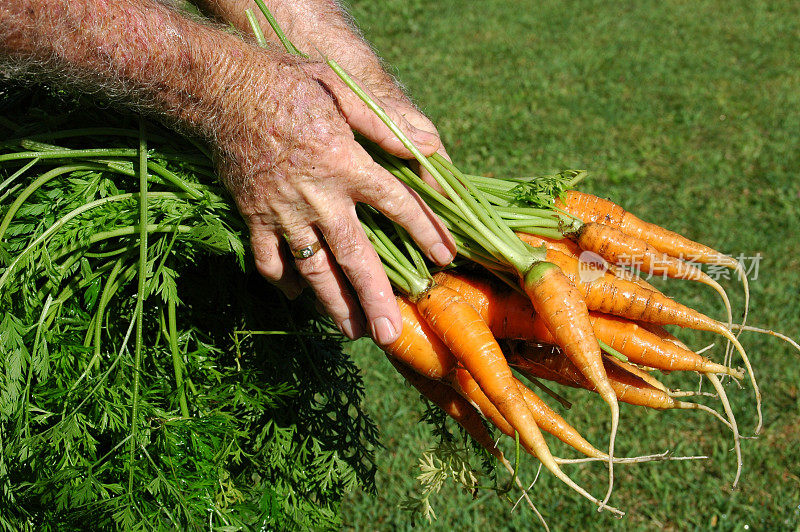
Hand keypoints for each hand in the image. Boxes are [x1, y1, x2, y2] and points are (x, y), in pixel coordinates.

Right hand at [214, 56, 454, 343]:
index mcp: (345, 163)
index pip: (396, 205)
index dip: (424, 231)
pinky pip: (269, 260)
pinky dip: (285, 282)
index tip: (444, 257)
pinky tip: (300, 295)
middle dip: (374, 299)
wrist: (221, 89)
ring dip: (334, 305)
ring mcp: (282, 212)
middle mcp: (317, 196)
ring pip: (312, 269)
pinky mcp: (254, 217)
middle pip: (354, 256)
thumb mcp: (341, 90)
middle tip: (391, 335)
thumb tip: (430, 146)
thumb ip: (384, 124)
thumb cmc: (286, 84)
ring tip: (353, 333)